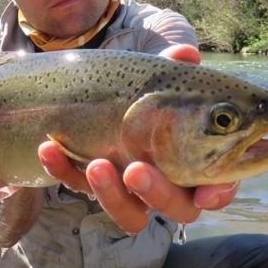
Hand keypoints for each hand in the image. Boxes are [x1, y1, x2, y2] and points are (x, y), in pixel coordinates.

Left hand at [38, 44, 239, 233]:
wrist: (104, 84)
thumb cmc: (149, 82)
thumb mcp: (160, 70)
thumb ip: (174, 63)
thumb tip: (185, 54)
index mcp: (199, 157)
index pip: (218, 185)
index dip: (217, 193)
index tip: (204, 194)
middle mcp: (169, 181)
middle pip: (176, 208)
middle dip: (157, 193)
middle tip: (135, 170)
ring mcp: (131, 187)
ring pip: (130, 213)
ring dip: (111, 195)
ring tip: (96, 165)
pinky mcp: (94, 182)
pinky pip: (79, 186)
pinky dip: (63, 170)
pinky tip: (49, 147)